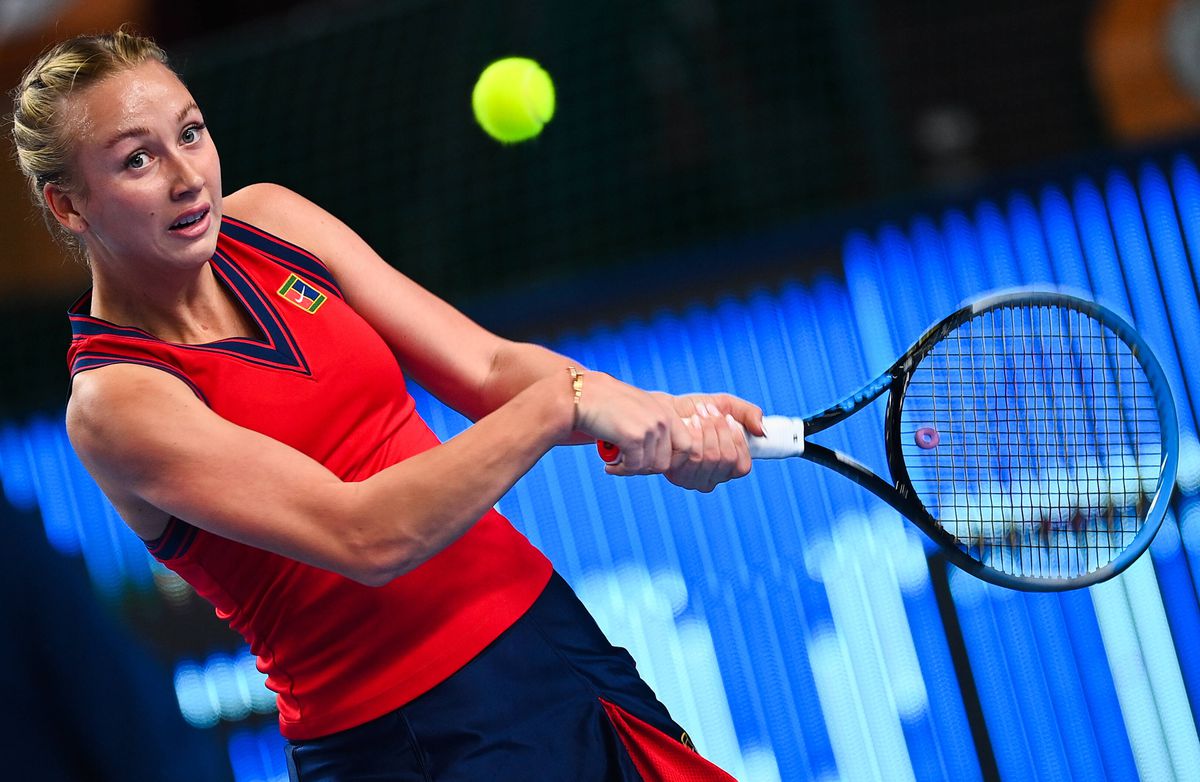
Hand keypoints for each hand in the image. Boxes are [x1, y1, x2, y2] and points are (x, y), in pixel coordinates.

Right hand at [573, 373, 694, 474]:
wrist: (582, 394)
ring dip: (630, 470)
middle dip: (646, 469)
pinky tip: (608, 465)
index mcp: (666, 411)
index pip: (687, 446)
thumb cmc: (605, 403)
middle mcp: (663, 419)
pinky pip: (633, 467)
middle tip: (628, 465)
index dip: (673, 461)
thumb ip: (653, 427)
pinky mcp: (634, 438)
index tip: (651, 464)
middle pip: (666, 462)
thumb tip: (660, 458)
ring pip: (649, 467)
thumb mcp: (638, 409)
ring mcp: (650, 428)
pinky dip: (620, 470)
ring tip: (615, 463)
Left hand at [656, 392, 763, 491]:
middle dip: (720, 430)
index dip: (737, 440)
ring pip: (712, 457)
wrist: (662, 410)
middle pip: (727, 459)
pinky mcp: (676, 474)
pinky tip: (688, 423)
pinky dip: (694, 434)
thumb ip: (748, 413)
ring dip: (707, 429)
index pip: (742, 467)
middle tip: (708, 411)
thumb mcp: (726, 405)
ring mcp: (694, 480)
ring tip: (698, 414)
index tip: (728, 418)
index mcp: (727, 468)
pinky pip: (694, 455)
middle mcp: (712, 479)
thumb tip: (762, 431)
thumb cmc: (693, 410)